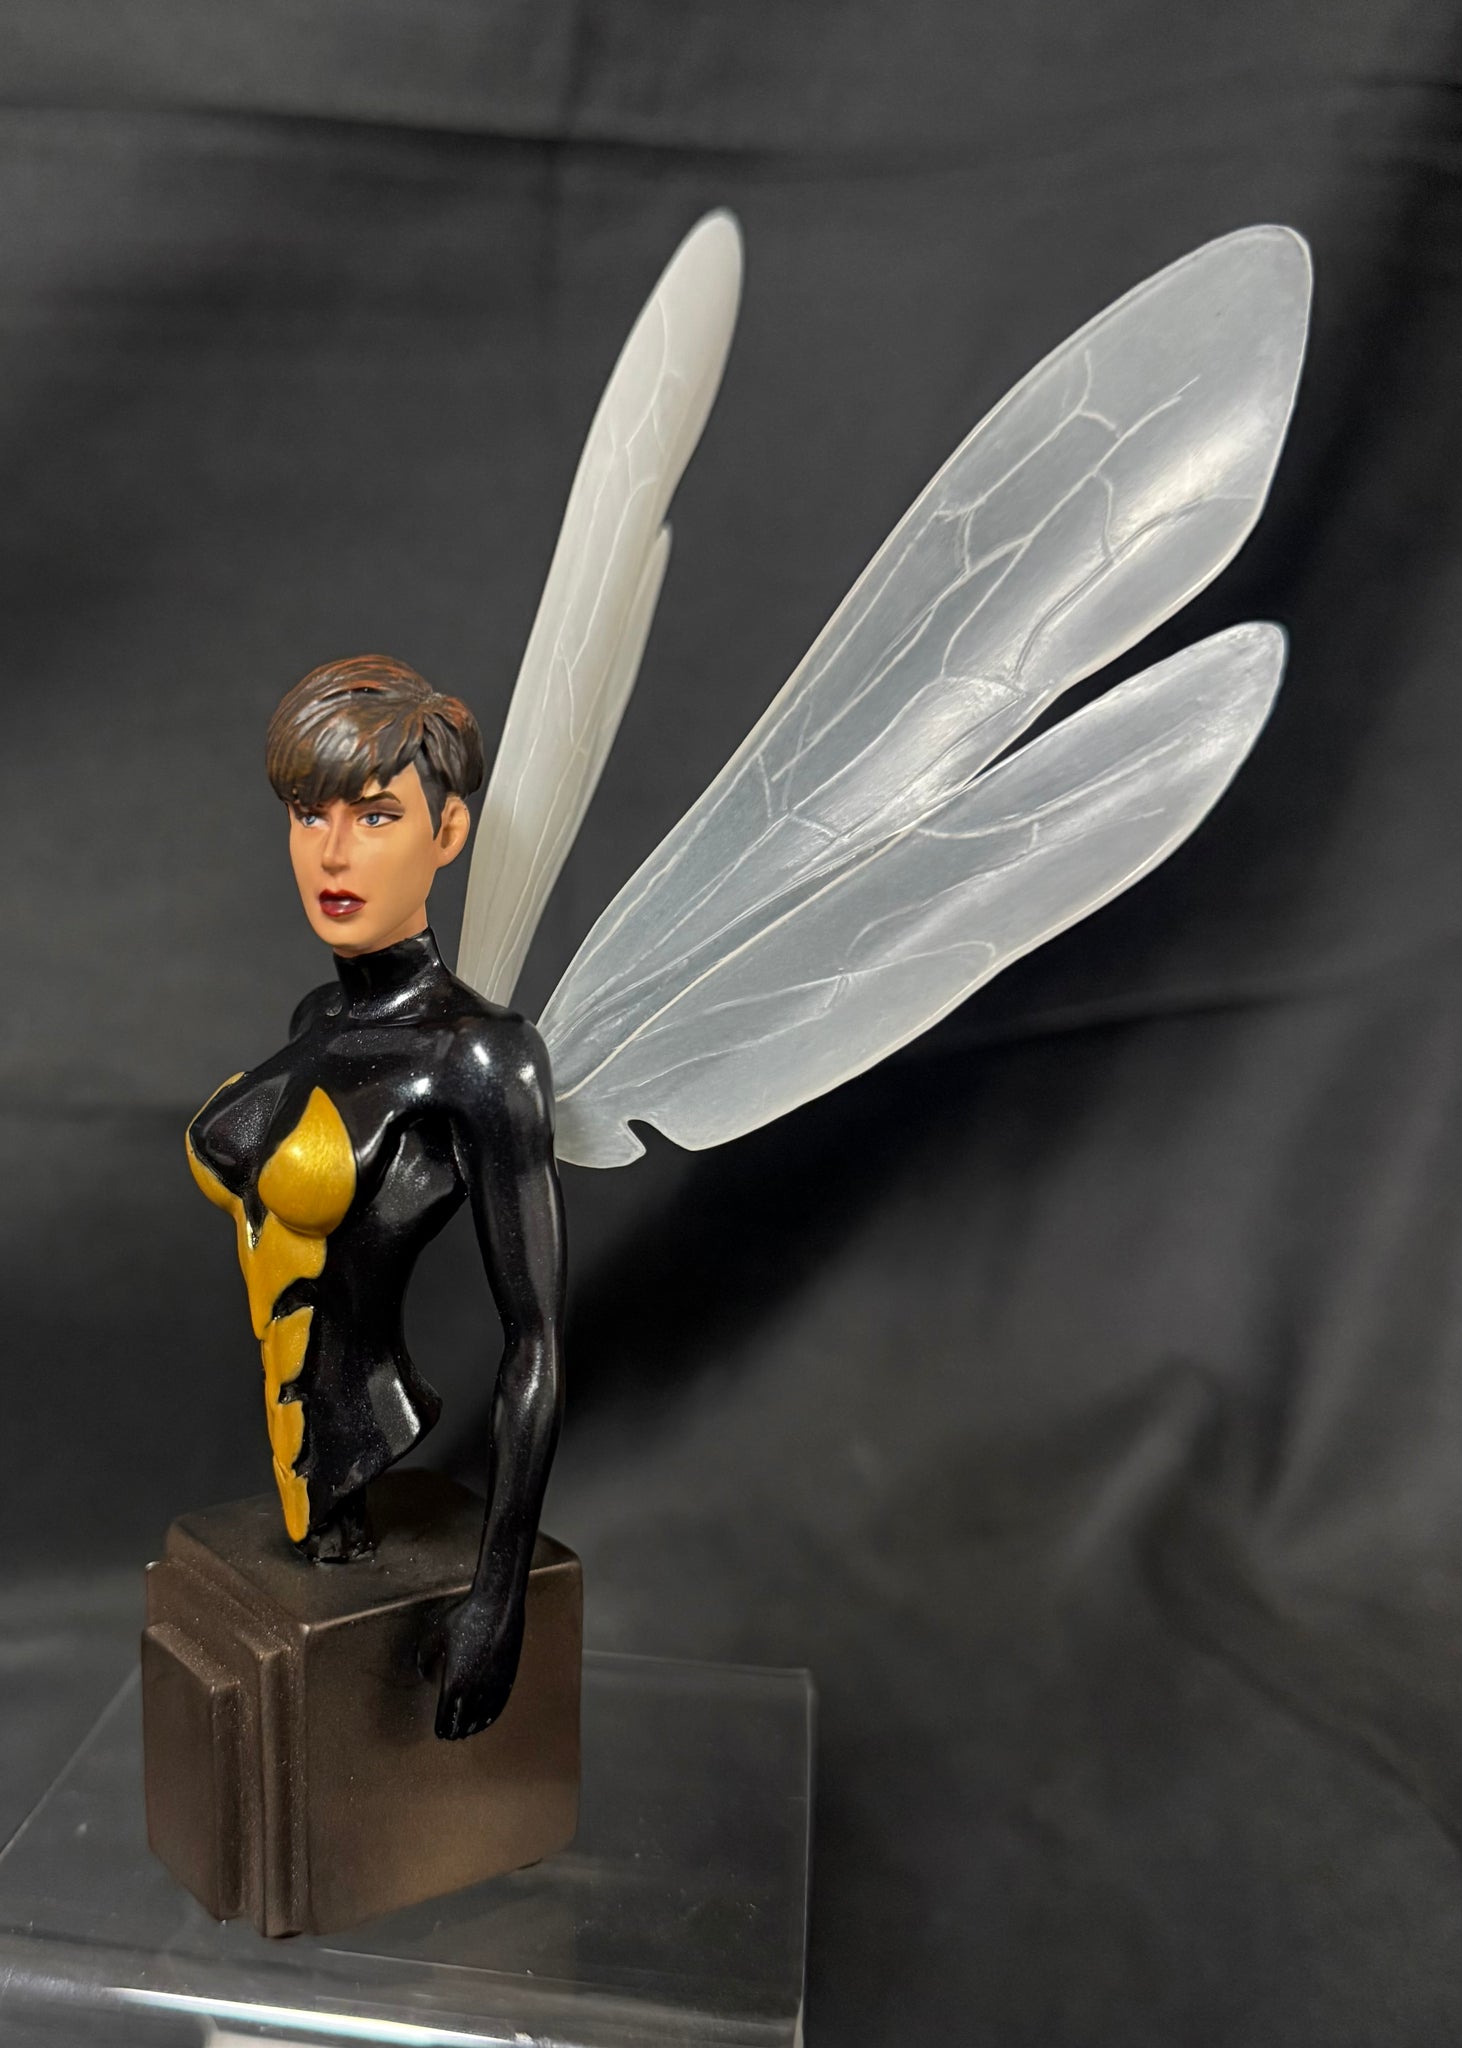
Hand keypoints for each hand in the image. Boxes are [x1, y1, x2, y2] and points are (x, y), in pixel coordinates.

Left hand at [419, 1588, 524, 1740]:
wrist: (497, 1605)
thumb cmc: (466, 1617)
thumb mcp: (437, 1634)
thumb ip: (426, 1656)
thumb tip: (422, 1672)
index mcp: (454, 1681)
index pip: (446, 1715)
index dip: (442, 1727)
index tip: (440, 1733)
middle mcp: (474, 1689)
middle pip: (464, 1720)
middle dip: (456, 1730)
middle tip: (452, 1736)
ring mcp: (493, 1685)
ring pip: (482, 1717)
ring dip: (473, 1726)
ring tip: (468, 1732)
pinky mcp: (507, 1678)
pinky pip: (498, 1705)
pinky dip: (490, 1717)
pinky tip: (487, 1719)